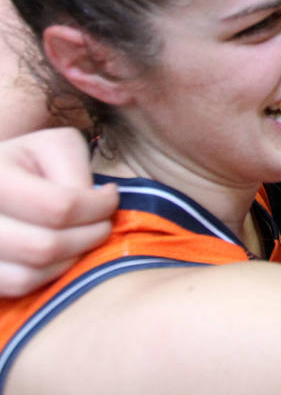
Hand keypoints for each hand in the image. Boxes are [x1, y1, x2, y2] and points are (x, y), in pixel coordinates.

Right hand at [0, 127, 117, 296]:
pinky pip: (17, 286)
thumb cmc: (28, 161)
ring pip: (29, 275)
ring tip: (83, 237)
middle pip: (44, 247)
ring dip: (71, 259)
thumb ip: (76, 172)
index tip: (110, 197)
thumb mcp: (55, 147)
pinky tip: (61, 253)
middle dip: (89, 237)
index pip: (60, 207)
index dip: (98, 207)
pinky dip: (48, 275)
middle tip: (103, 223)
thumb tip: (95, 204)